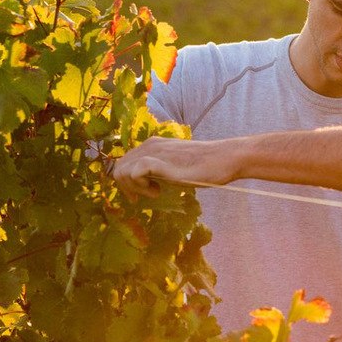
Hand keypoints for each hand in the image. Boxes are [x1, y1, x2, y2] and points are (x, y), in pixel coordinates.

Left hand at [111, 136, 235, 198]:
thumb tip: (148, 181)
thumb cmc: (205, 166)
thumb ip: (160, 169)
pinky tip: (157, 191)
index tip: (143, 194)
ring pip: (122, 170)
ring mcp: (153, 152)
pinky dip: (140, 186)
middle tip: (147, 196)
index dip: (128, 182)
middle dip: (127, 187)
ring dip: (134, 187)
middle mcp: (149, 145)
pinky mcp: (159, 161)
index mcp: (152, 145)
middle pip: (119, 167)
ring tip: (155, 193)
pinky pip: (134, 172)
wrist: (223, 159)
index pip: (125, 162)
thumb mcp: (176, 166)